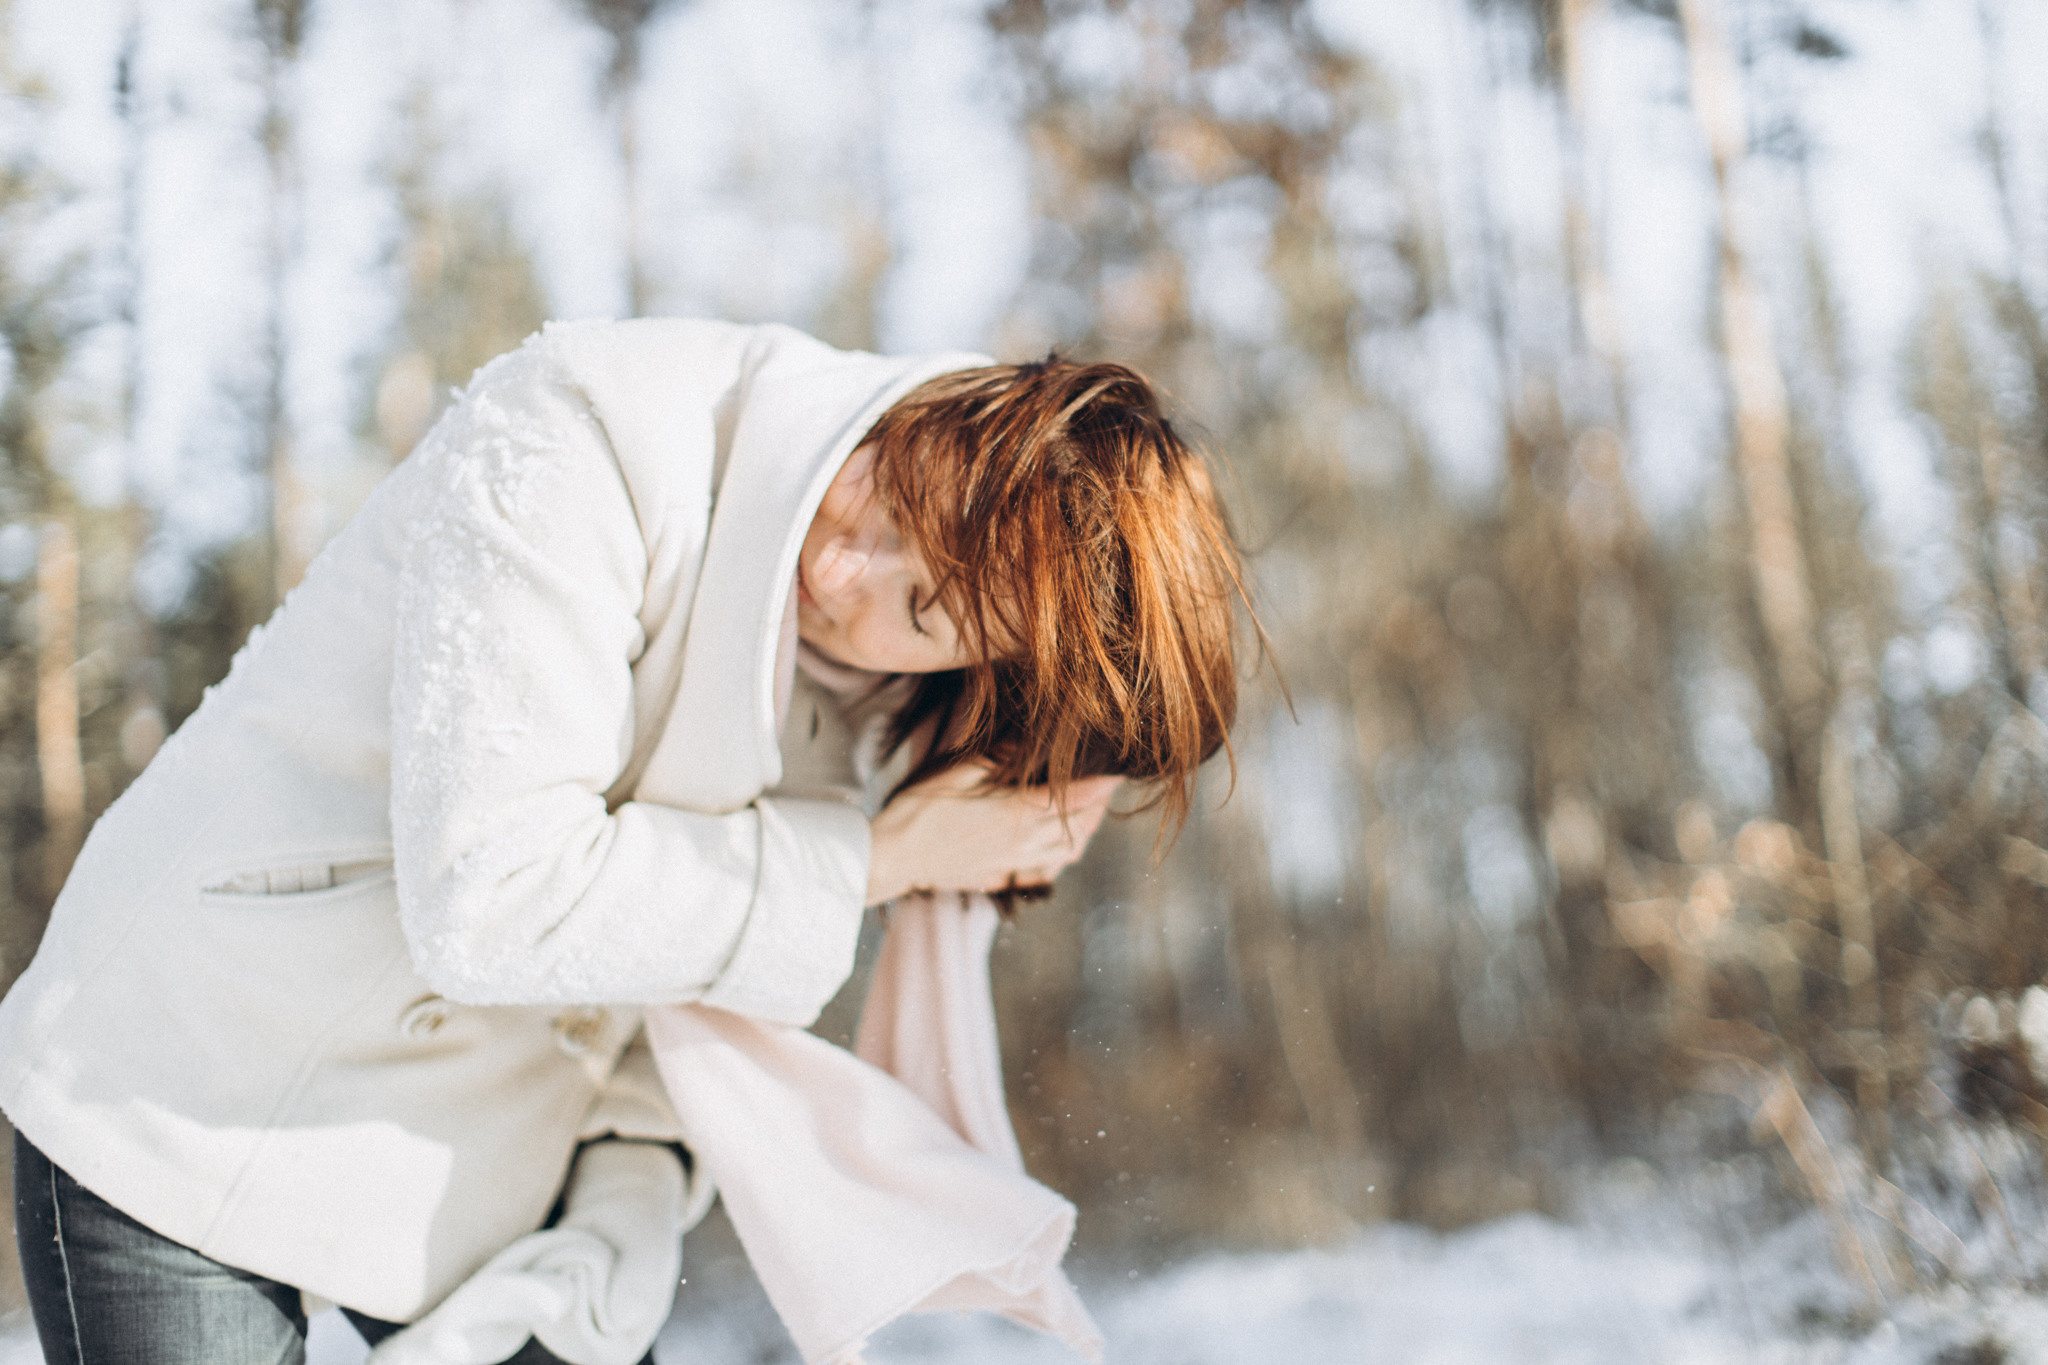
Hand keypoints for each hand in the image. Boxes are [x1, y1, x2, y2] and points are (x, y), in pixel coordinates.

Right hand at [865, 764, 1119, 905]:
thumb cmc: (921, 809)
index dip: (1103, 783)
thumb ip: (1001, 757)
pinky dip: (1064, 851)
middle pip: (1082, 826)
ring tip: (1091, 809)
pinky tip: (1059, 841)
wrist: (895, 857)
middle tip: (1107, 783)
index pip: (1079, 798)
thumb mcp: (960, 771)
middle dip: (1100, 804)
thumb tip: (1031, 739)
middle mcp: (1026, 844)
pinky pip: (1047, 867)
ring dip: (1087, 829)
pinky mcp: (1001, 876)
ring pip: (1069, 850)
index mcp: (1020, 815)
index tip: (1118, 766)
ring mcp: (1015, 864)